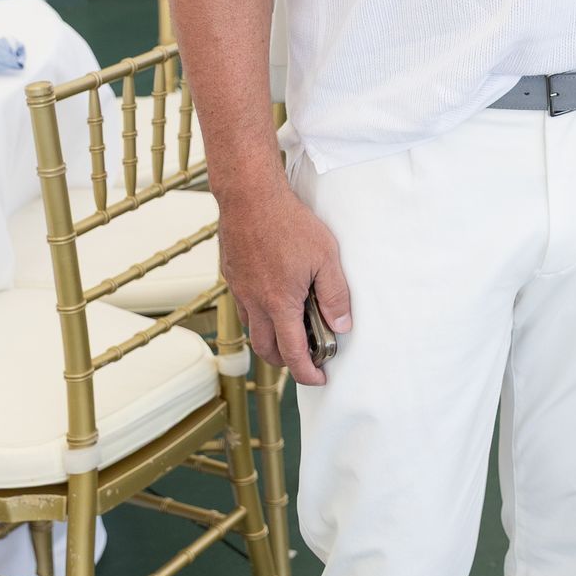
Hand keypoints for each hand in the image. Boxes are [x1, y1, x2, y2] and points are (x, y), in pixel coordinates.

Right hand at [215, 164, 351, 387]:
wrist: (250, 196)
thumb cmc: (289, 222)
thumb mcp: (326, 258)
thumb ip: (335, 295)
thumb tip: (342, 324)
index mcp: (280, 303)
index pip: (293, 353)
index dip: (307, 373)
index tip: (319, 378)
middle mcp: (255, 302)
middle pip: (266, 350)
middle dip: (286, 362)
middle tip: (305, 359)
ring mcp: (240, 289)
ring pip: (252, 329)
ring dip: (270, 339)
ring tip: (291, 330)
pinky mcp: (233, 274)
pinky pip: (244, 307)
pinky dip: (259, 316)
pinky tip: (274, 299)